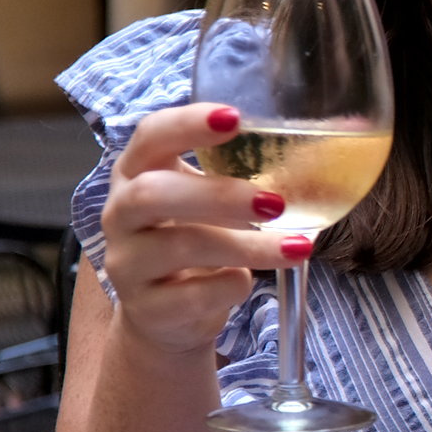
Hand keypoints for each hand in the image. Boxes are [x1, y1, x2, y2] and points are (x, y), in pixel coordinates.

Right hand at [99, 103, 308, 355]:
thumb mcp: (205, 201)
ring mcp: (127, 262)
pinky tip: (248, 281)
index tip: (235, 118)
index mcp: (137, 172)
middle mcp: (121, 213)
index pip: (150, 136)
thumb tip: (310, 159)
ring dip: (247, 246)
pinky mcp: (146, 308)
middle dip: (218, 195)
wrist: (166, 314)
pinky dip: (230, 287)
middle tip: (276, 203)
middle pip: (151, 194)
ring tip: (297, 247)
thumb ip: (235, 174)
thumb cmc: (194, 238)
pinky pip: (191, 295)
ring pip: (180, 247)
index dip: (187, 123)